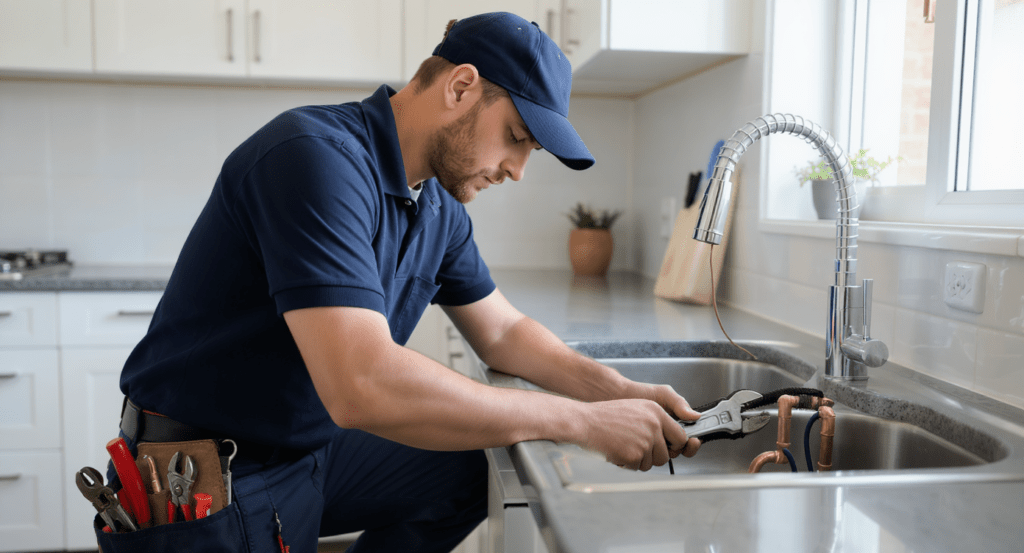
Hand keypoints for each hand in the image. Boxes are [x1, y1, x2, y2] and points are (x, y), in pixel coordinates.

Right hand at [576, 397, 699, 470]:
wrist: (583, 421)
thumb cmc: (605, 416)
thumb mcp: (636, 408)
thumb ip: (656, 421)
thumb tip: (672, 439)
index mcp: (656, 411)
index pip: (680, 436)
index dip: (674, 446)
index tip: (668, 449)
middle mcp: (654, 424)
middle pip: (666, 455)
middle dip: (652, 457)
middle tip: (635, 447)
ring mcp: (645, 440)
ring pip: (652, 463)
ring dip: (638, 460)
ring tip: (623, 446)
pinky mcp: (634, 454)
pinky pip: (637, 467)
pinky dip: (626, 463)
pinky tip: (616, 450)